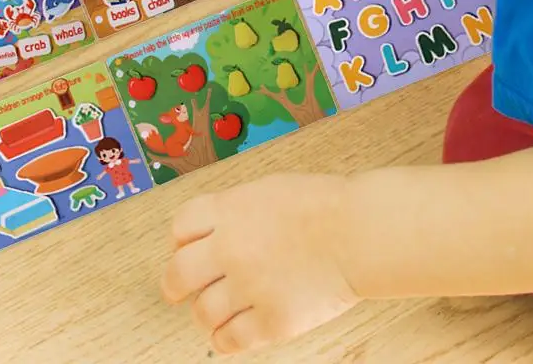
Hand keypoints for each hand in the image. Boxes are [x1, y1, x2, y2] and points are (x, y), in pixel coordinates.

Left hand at [161, 173, 361, 353]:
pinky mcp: (272, 321)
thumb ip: (235, 210)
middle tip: (176, 290)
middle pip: (179, 273)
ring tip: (212, 314)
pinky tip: (228, 335)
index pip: (180, 228)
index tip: (181, 250)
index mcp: (229, 211)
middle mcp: (231, 249)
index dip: (178, 242)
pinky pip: (231, 340)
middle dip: (174, 285)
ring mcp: (250, 287)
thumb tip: (211, 231)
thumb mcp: (267, 190)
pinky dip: (224, 341)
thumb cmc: (322, 206)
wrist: (358, 233)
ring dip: (203, 315)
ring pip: (202, 312)